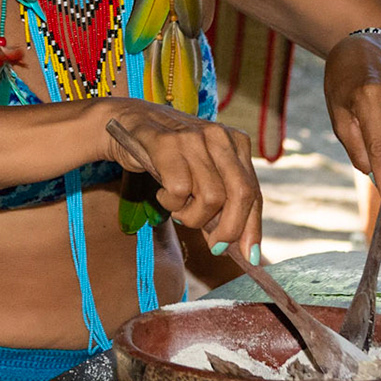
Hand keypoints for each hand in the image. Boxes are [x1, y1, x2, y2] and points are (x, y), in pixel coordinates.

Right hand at [101, 100, 261, 253]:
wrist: (127, 124)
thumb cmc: (169, 157)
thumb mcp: (202, 174)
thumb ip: (222, 203)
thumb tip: (238, 247)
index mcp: (236, 141)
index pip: (253, 190)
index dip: (252, 227)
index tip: (248, 256)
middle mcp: (219, 136)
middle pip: (240, 194)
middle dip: (229, 229)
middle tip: (215, 247)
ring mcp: (193, 138)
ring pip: (210, 198)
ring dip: (191, 216)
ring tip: (178, 208)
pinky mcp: (167, 144)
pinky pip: (180, 191)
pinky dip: (171, 203)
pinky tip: (163, 194)